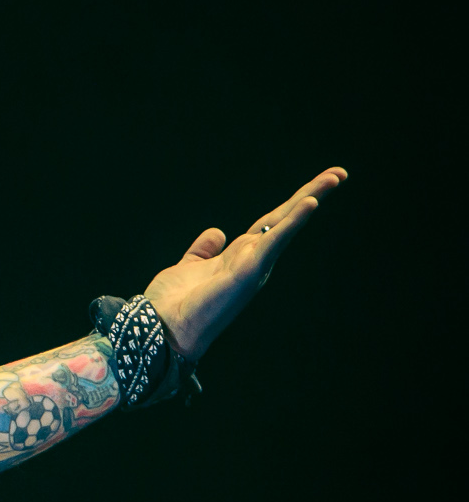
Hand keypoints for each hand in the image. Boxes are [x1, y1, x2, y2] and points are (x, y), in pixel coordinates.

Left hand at [143, 167, 347, 360]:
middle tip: (339, 173)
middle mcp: (253, 260)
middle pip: (285, 219)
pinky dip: (291, 223)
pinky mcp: (248, 271)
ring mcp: (253, 266)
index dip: (291, 204)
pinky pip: (273, 241)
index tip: (314, 188)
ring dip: (310, 199)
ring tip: (335, 178)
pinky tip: (308, 203)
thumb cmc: (172, 304)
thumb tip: (217, 232)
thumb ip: (202, 251)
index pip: (272, 223)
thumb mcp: (188, 268)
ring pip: (286, 225)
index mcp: (241, 257)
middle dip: (312, 194)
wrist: (162, 328)